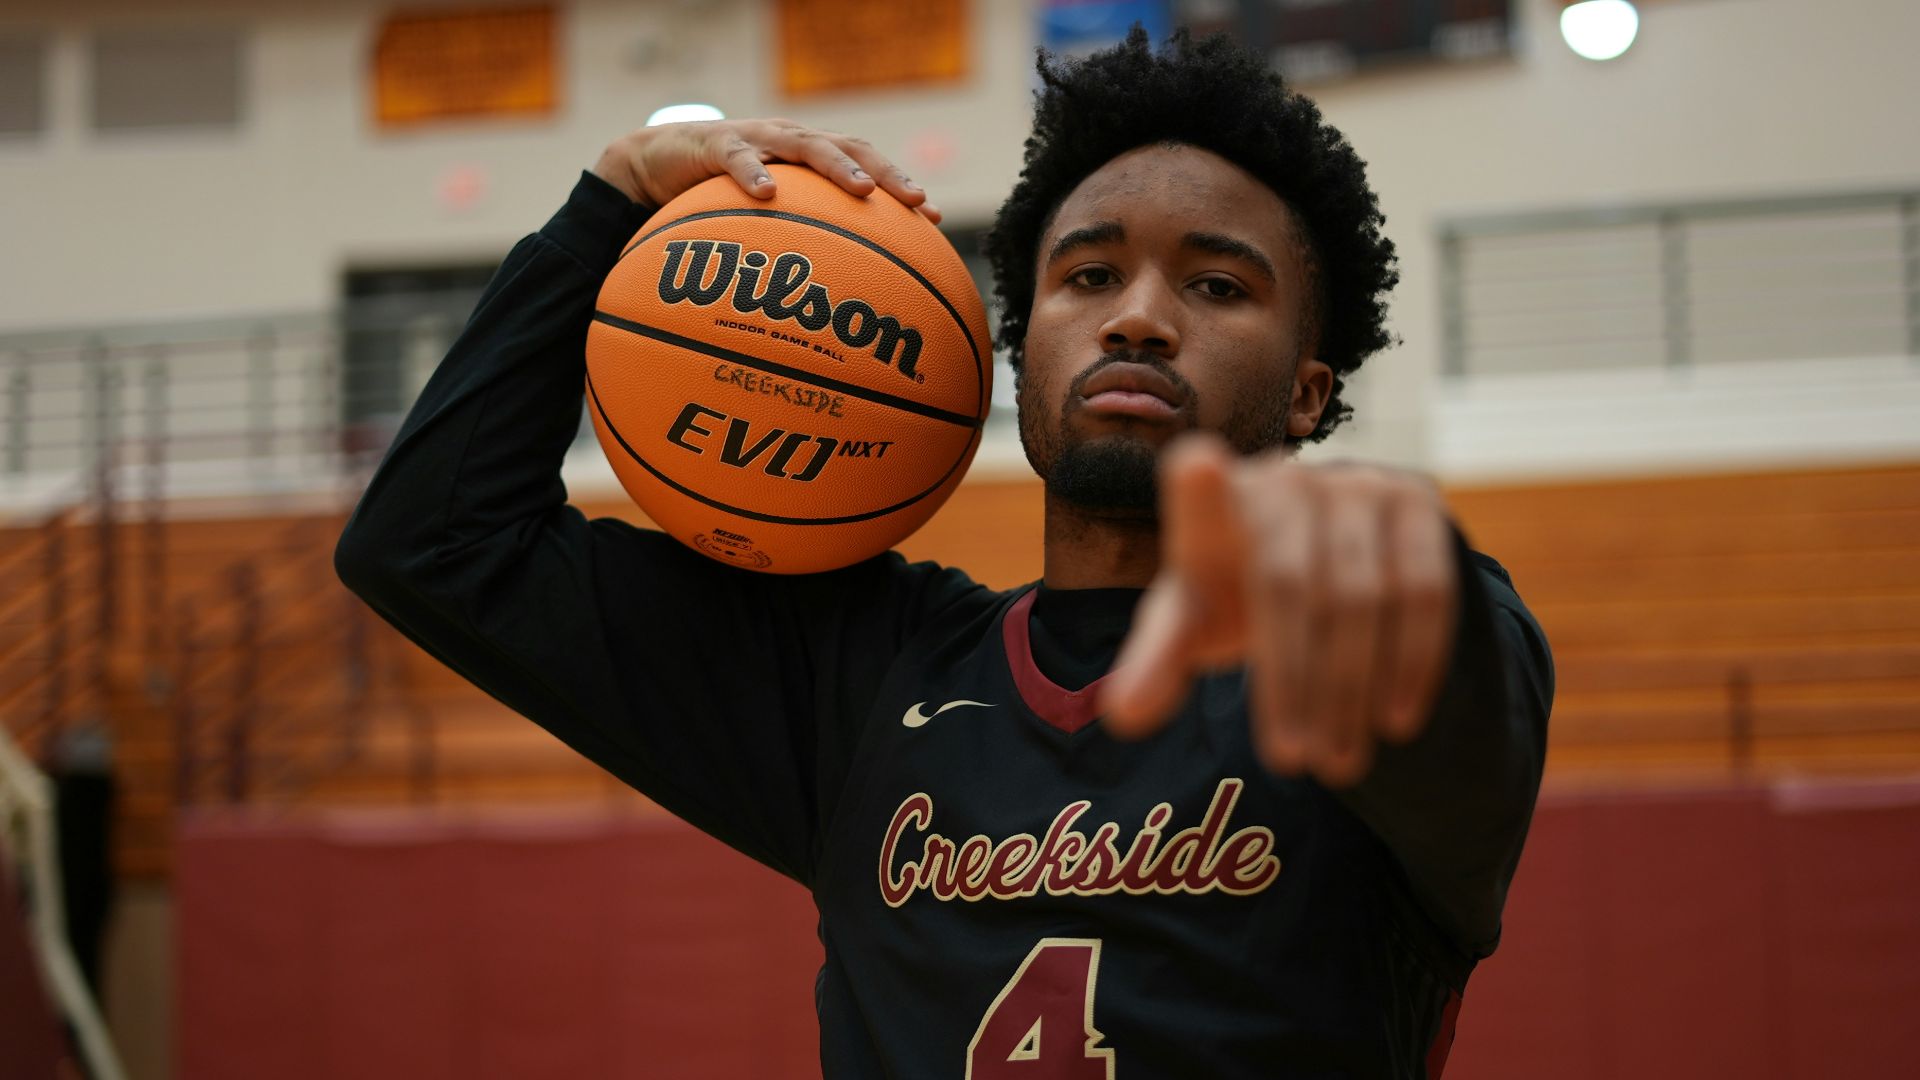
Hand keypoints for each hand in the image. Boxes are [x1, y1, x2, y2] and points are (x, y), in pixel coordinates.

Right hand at [591, 118, 939, 222]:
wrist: (651, 165)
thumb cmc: (713, 199)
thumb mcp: (759, 224)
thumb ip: (792, 249)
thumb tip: (827, 313)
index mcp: (808, 160)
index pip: (865, 165)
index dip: (899, 185)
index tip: (933, 217)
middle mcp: (790, 143)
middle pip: (848, 147)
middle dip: (885, 172)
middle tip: (913, 199)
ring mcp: (755, 139)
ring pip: (804, 146)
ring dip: (836, 166)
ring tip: (861, 189)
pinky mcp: (714, 144)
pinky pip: (736, 158)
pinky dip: (753, 172)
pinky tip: (767, 193)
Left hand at [1100, 435, 1459, 785]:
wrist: (1322, 551)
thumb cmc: (1236, 590)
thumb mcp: (1193, 623)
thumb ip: (1157, 661)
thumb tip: (1121, 716)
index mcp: (1214, 502)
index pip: (1200, 488)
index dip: (1201, 484)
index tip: (1197, 469)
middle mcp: (1288, 480)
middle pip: (1292, 587)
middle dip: (1294, 683)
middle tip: (1291, 763)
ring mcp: (1358, 484)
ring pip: (1365, 596)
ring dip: (1352, 691)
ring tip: (1338, 763)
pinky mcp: (1416, 501)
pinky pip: (1426, 590)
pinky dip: (1412, 663)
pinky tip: (1395, 721)